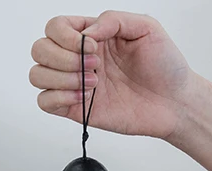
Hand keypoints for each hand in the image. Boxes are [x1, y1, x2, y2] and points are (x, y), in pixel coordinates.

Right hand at [29, 11, 211, 170]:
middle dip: (62, 57)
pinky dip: (57, 97)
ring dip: (61, 77)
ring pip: (37, 74)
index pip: (55, 27)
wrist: (175, 102)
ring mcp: (76, 84)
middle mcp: (79, 58)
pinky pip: (45, 102)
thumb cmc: (165, 66)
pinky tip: (82, 98)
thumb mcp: (146, 27)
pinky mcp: (77, 110)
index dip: (66, 36)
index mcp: (92, 36)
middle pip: (40, 49)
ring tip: (92, 84)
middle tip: (94, 67)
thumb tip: (85, 34)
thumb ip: (113, 20)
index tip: (94, 47)